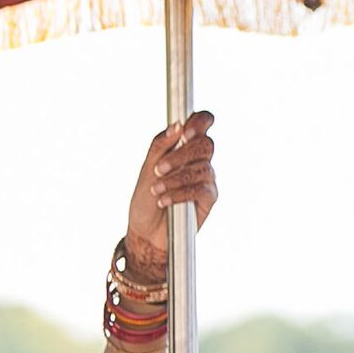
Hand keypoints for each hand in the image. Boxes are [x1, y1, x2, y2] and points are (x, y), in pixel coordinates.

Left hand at [121, 113, 217, 279]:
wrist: (145, 231)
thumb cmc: (145, 199)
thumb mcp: (147, 168)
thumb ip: (161, 145)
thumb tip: (176, 125)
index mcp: (184, 146)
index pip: (203, 123)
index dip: (200, 121)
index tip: (185, 132)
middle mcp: (199, 160)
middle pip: (205, 145)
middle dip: (181, 155)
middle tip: (159, 168)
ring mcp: (206, 179)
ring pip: (203, 168)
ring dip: (176, 178)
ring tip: (156, 189)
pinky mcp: (208, 199)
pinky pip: (202, 189)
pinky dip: (180, 193)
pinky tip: (165, 200)